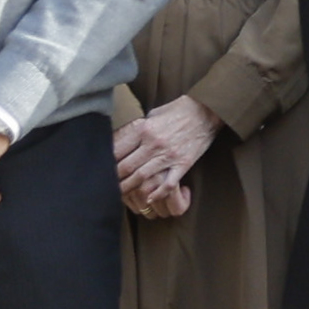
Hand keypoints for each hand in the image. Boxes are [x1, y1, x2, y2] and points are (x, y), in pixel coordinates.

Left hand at [114, 94, 220, 215]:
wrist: (207, 110)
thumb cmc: (179, 110)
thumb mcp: (153, 113)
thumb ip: (139, 128)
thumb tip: (124, 139)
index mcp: (144, 128)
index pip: (117, 150)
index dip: (106, 162)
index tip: (101, 169)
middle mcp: (153, 143)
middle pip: (126, 167)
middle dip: (114, 179)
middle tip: (106, 186)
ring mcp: (168, 155)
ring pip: (142, 178)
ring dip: (129, 188)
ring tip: (121, 194)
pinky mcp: (183, 164)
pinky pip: (168, 184)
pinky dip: (157, 194)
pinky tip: (149, 198)